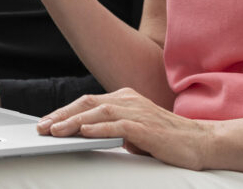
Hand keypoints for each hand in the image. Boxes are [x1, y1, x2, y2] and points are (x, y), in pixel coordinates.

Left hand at [37, 88, 214, 169]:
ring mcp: (138, 112)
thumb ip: (115, 128)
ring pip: (99, 112)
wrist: (200, 142)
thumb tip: (90, 134)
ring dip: (74, 122)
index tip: (47, 122)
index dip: (65, 111)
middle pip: (88, 103)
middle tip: (42, 127)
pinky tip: (84, 133)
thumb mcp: (135, 131)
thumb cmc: (168, 138)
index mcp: (126, 98)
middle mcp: (130, 100)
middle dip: (62, 115)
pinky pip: (118, 125)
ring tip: (56, 131)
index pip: (89, 102)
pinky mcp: (146, 127)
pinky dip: (99, 128)